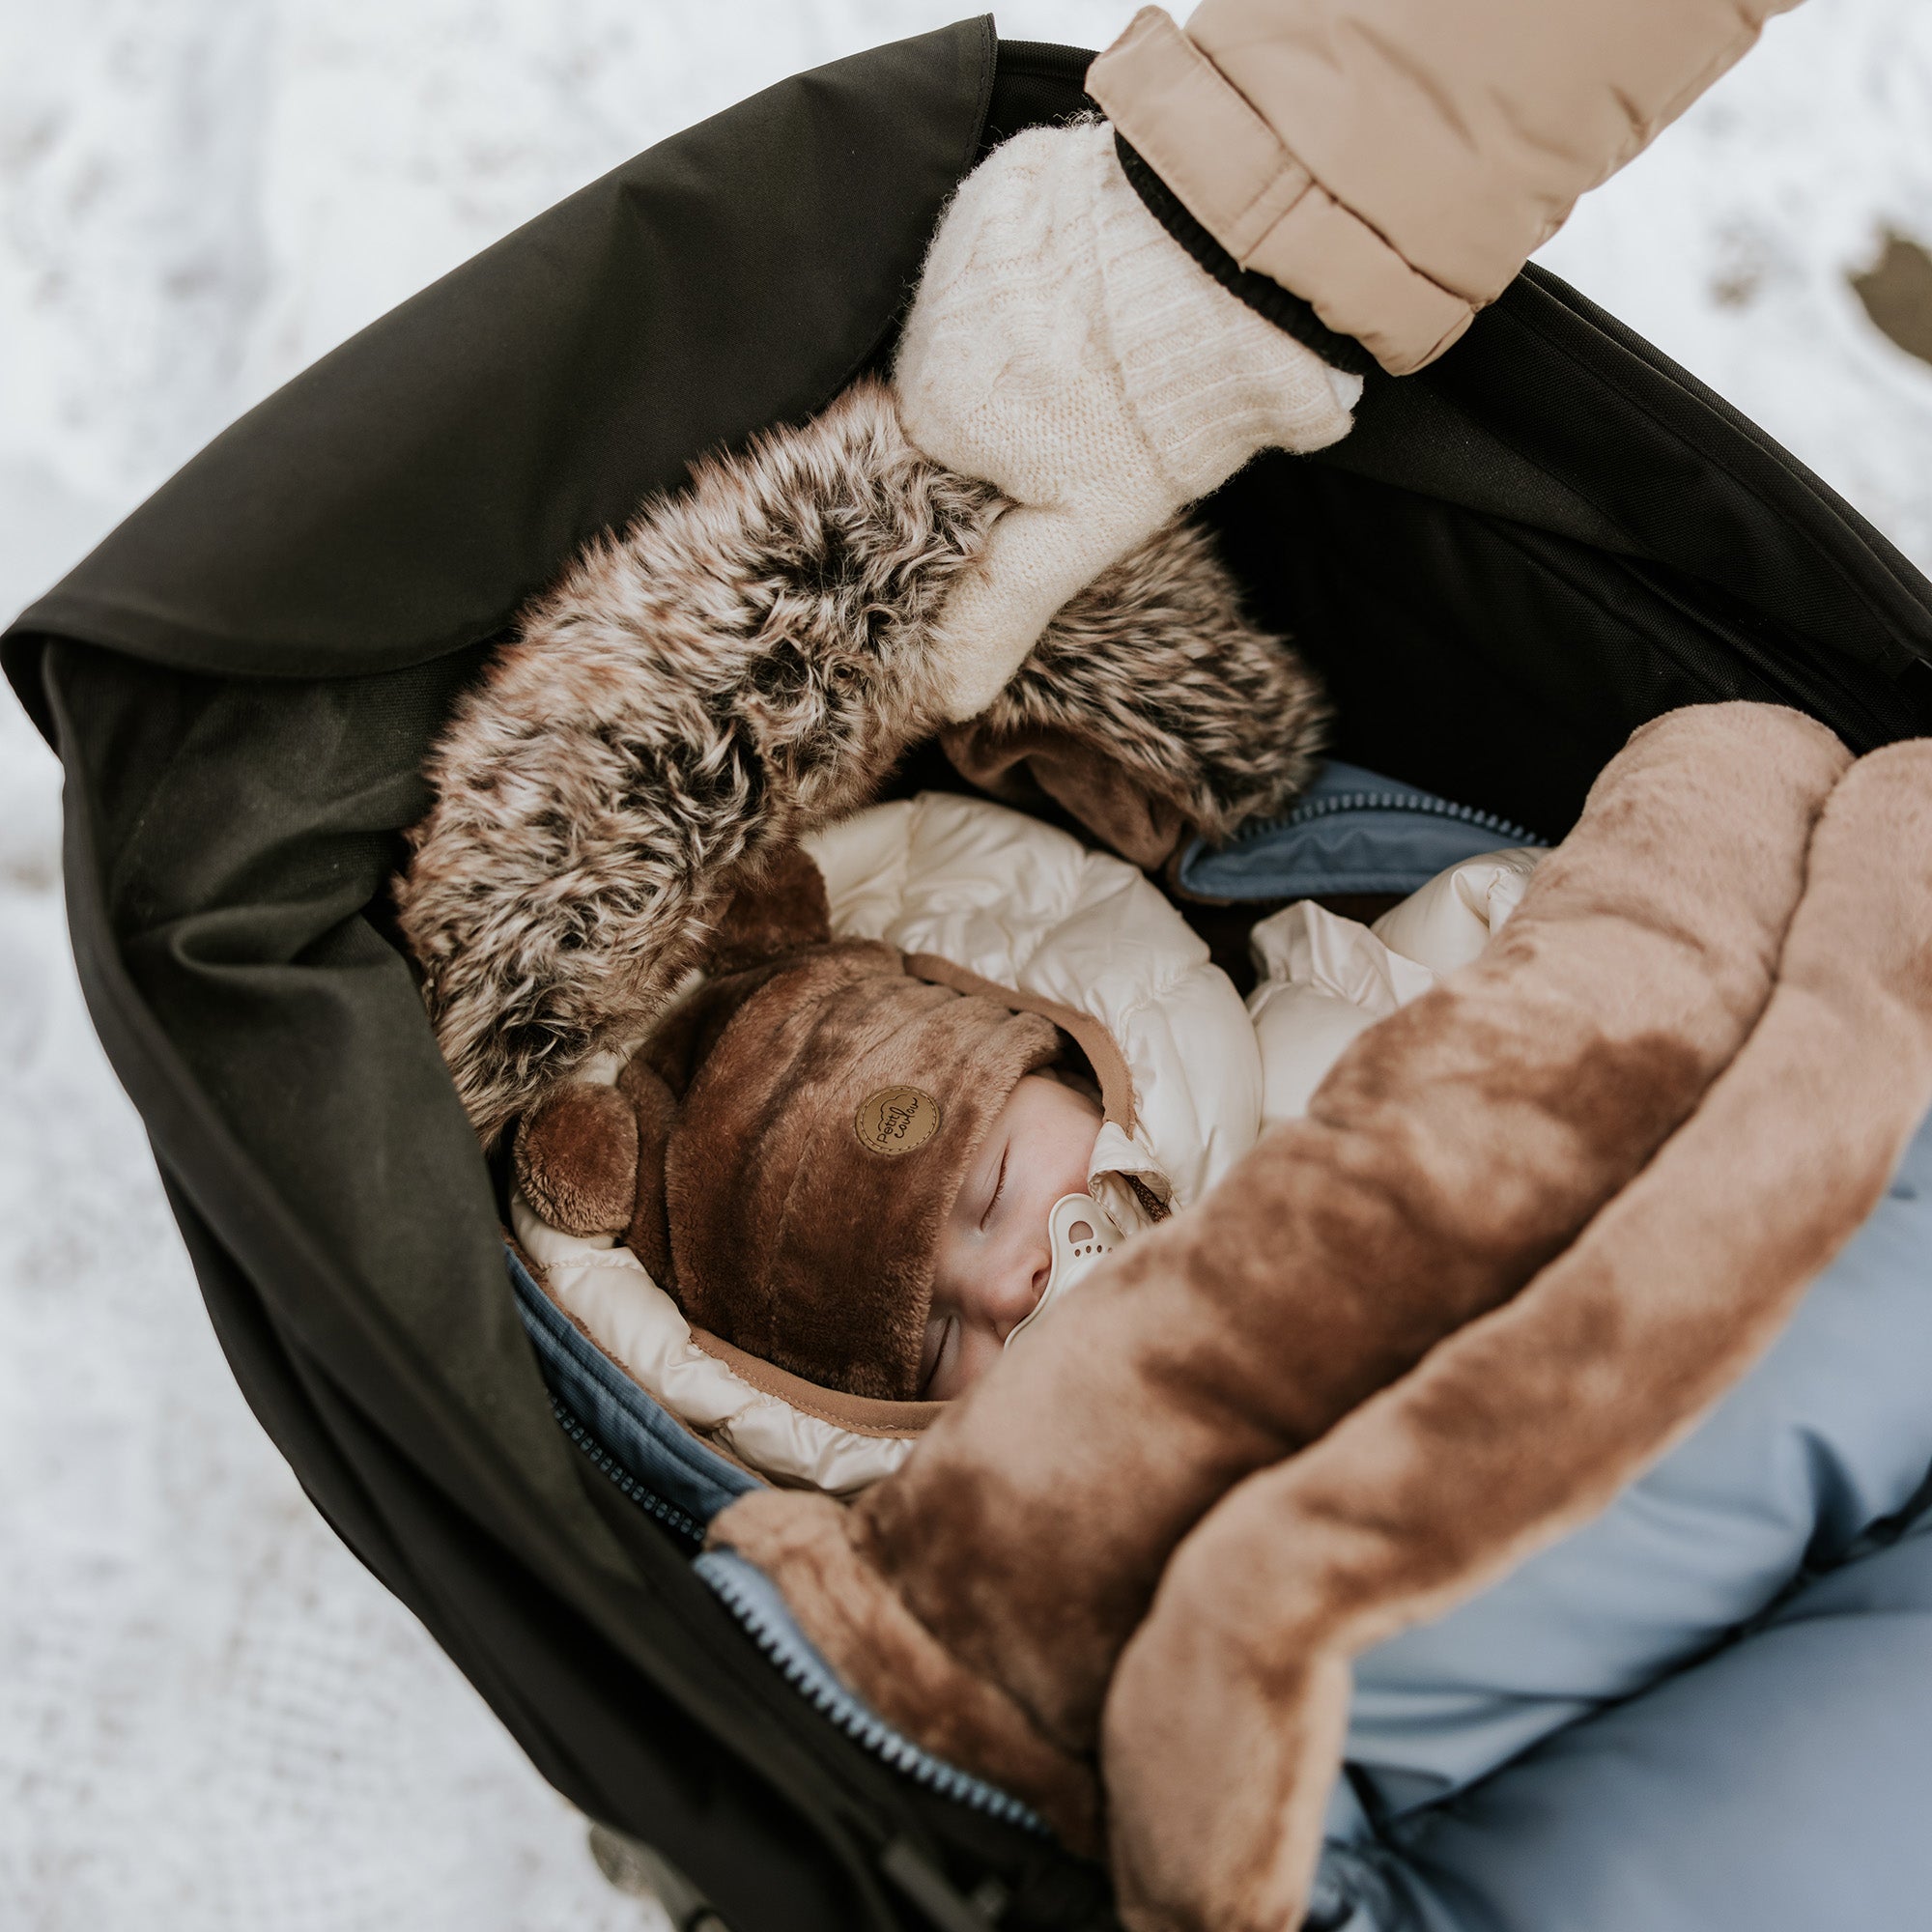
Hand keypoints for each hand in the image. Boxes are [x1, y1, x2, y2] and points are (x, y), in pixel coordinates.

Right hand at [895, 119, 1359, 720]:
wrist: (1236, 254)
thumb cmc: (1160, 407)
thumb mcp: (1083, 530)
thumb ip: (1004, 603)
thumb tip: (949, 694)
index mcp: (935, 407)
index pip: (944, 469)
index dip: (1005, 488)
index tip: (1062, 486)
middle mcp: (928, 319)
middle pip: (966, 393)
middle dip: (1024, 417)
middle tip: (1103, 425)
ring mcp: (968, 237)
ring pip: (991, 322)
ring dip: (1044, 342)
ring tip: (1116, 359)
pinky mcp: (1016, 181)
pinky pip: (1016, 245)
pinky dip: (1058, 273)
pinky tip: (1111, 293)